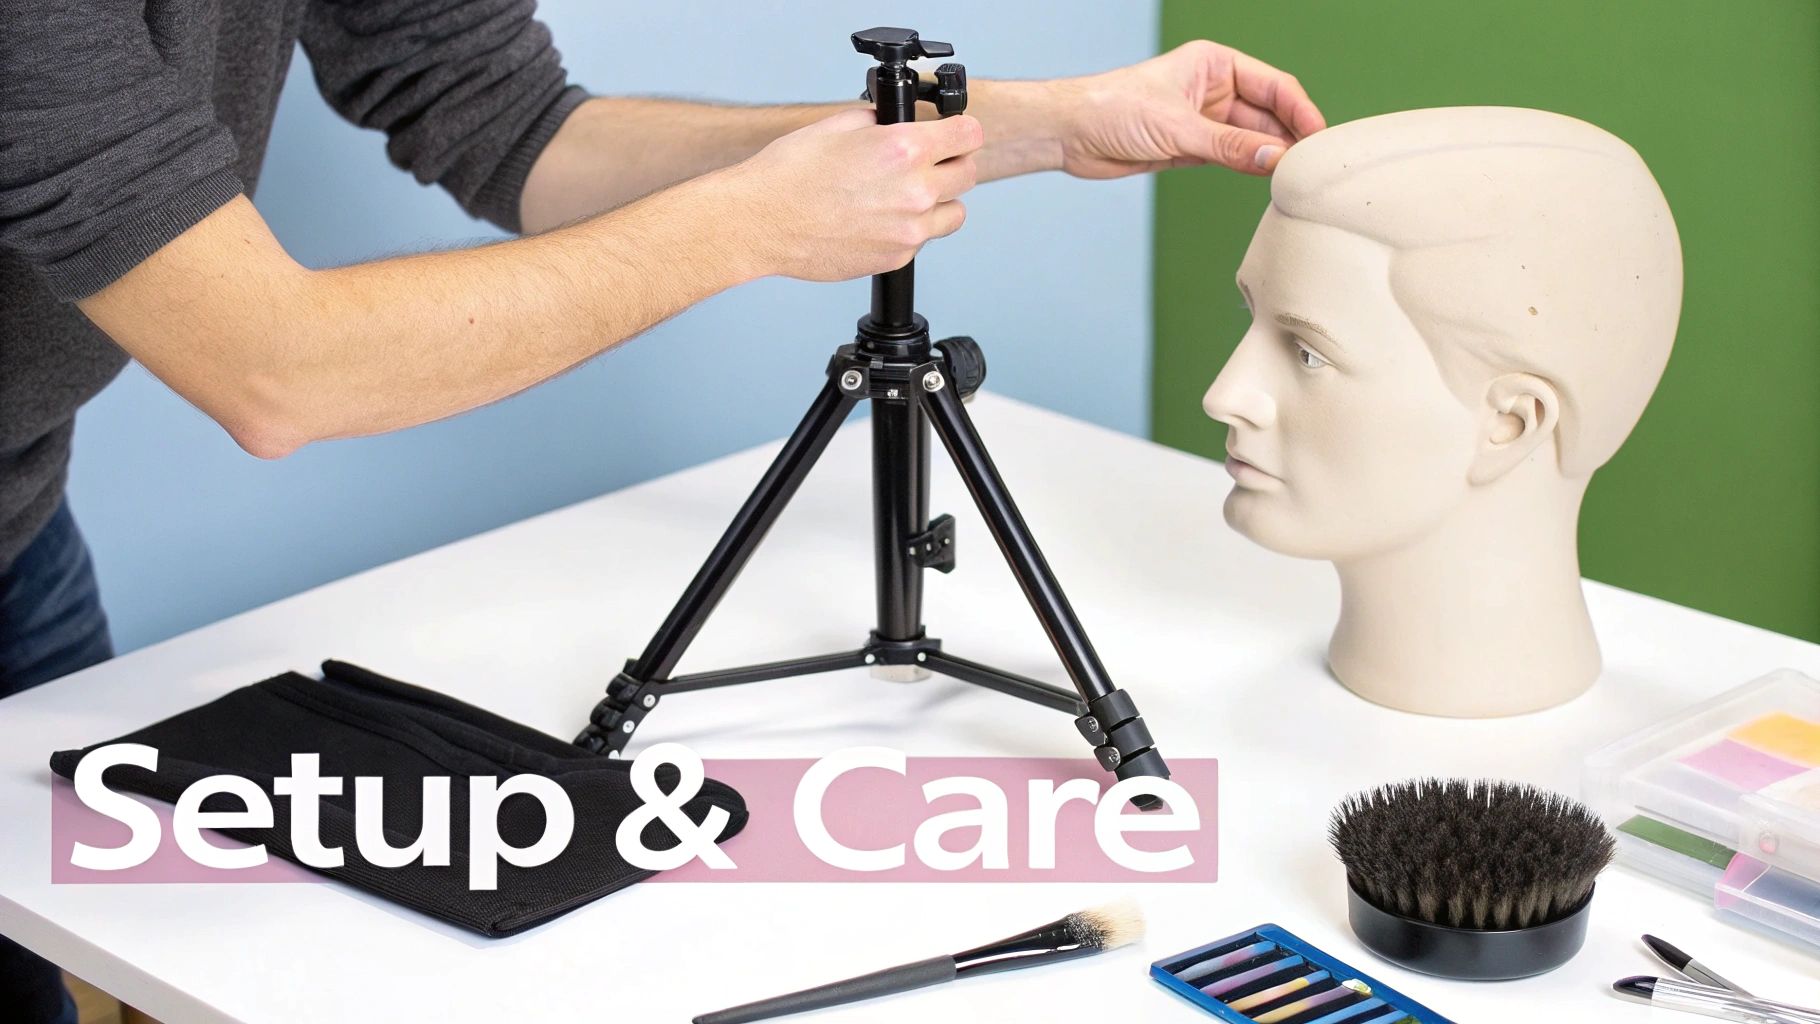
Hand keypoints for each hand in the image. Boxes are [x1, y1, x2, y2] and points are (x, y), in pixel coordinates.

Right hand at [720, 108, 982, 281]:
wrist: (762, 222)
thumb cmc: (789, 175)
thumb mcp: (838, 125)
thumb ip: (881, 123)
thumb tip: (897, 122)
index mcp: (904, 150)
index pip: (969, 135)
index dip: (962, 130)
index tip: (956, 134)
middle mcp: (915, 191)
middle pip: (967, 174)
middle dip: (952, 164)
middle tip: (929, 163)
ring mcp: (908, 230)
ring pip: (954, 213)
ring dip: (939, 201)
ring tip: (906, 196)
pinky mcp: (896, 258)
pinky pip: (923, 240)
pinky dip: (911, 229)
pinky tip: (880, 219)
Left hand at [1053, 40, 1324, 177]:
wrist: (1070, 134)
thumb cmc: (1113, 109)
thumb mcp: (1177, 127)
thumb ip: (1229, 145)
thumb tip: (1275, 158)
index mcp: (1215, 65)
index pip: (1274, 86)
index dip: (1300, 112)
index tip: (1318, 139)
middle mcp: (1214, 90)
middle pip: (1269, 114)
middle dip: (1290, 138)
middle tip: (1312, 166)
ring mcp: (1205, 120)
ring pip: (1252, 139)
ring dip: (1271, 157)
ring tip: (1295, 178)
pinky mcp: (1192, 148)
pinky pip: (1232, 157)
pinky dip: (1249, 169)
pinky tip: (1268, 182)